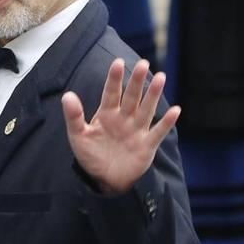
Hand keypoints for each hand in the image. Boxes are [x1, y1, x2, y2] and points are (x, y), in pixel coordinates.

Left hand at [61, 58, 180, 196]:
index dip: (115, 78)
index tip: (119, 62)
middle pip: (131, 97)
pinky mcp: (147, 145)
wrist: (104, 180)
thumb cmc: (91, 156)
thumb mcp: (78, 136)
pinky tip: (176, 110)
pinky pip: (158, 132)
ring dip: (153, 94)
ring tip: (160, 77)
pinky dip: (167, 123)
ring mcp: (137, 131)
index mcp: (107, 114)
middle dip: (137, 81)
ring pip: (146, 109)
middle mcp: (124, 118)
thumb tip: (67, 95)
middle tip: (144, 64)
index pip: (111, 92)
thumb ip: (74, 116)